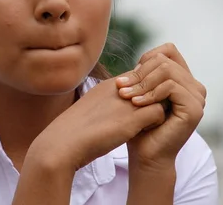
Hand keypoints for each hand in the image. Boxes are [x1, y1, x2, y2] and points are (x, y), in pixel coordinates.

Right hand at [28, 76, 166, 171]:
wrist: (63, 144)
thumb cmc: (73, 133)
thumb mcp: (89, 110)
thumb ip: (105, 105)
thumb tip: (111, 111)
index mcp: (107, 85)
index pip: (137, 78)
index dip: (143, 92)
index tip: (142, 106)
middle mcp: (118, 88)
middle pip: (150, 83)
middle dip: (153, 97)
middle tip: (151, 114)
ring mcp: (126, 101)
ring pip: (158, 96)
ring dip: (156, 108)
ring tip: (149, 124)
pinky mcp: (132, 117)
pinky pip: (160, 112)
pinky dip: (158, 121)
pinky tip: (147, 132)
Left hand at [116, 43, 206, 168]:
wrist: (145, 154)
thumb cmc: (139, 124)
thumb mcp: (140, 92)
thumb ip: (145, 74)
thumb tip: (143, 57)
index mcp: (184, 80)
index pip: (168, 50)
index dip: (146, 58)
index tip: (128, 77)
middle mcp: (195, 86)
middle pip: (164, 60)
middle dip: (138, 73)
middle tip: (121, 87)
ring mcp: (198, 97)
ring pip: (167, 71)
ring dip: (141, 83)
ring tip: (125, 96)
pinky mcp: (195, 108)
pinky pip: (171, 86)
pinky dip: (150, 93)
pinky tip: (136, 104)